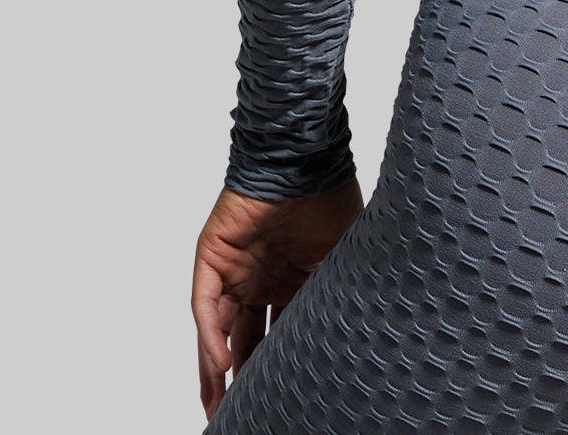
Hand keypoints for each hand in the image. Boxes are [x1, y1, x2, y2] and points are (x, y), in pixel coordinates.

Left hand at [192, 178, 363, 417]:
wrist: (307, 159)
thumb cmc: (331, 197)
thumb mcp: (343, 258)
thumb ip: (341, 293)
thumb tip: (362, 339)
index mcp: (290, 280)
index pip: (277, 334)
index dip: (274, 367)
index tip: (279, 401)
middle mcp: (258, 279)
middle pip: (243, 339)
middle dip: (240, 379)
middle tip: (239, 416)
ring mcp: (233, 268)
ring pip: (216, 329)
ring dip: (215, 370)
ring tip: (219, 408)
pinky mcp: (213, 257)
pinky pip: (206, 304)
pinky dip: (209, 337)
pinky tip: (221, 366)